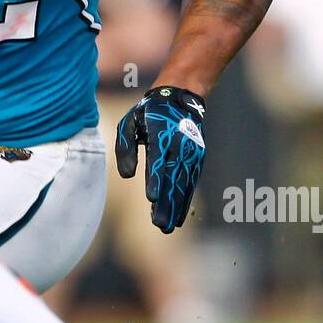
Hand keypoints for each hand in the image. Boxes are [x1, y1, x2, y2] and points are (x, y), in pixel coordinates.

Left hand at [115, 86, 206, 233]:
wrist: (180, 97)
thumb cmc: (149, 113)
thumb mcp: (130, 122)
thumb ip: (125, 147)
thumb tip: (128, 175)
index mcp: (160, 135)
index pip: (158, 160)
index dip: (155, 179)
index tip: (152, 198)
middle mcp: (179, 145)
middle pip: (172, 178)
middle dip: (166, 203)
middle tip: (159, 225)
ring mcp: (191, 153)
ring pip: (183, 184)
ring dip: (176, 206)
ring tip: (168, 226)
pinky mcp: (197, 159)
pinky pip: (191, 183)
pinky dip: (185, 200)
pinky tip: (179, 216)